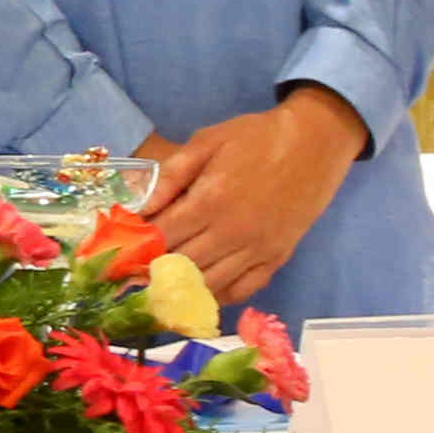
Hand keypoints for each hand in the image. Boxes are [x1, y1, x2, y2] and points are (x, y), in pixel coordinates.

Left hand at [135, 87, 367, 303]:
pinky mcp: (278, 257)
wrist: (316, 143)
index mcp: (211, 201)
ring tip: (157, 288)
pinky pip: (244, 289)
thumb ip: (171, 176)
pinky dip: (218, 295)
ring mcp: (259, 249)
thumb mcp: (206, 143)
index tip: (117, 256)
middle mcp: (234, 232)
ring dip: (181, 289)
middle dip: (151, 272)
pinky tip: (199, 291)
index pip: (162, 238)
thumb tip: (139, 208)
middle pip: (181, 266)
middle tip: (128, 277)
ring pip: (210, 284)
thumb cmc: (256, 137)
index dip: (136, 250)